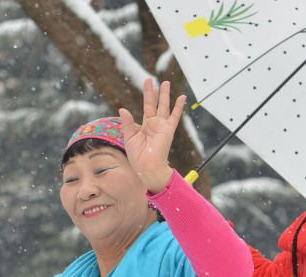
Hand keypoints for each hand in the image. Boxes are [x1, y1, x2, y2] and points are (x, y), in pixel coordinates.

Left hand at [118, 78, 187, 194]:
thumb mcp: (129, 137)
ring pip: (164, 106)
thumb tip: (122, 109)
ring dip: (165, 95)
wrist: (147, 168)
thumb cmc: (138, 157)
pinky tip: (182, 97)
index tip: (148, 83)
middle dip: (153, 91)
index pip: (147, 106)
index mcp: (145, 125)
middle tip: (152, 79)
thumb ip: (128, 123)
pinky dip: (179, 107)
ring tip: (166, 83)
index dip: (147, 94)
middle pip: (154, 103)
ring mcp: (162, 126)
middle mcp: (154, 124)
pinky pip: (175, 116)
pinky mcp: (168, 130)